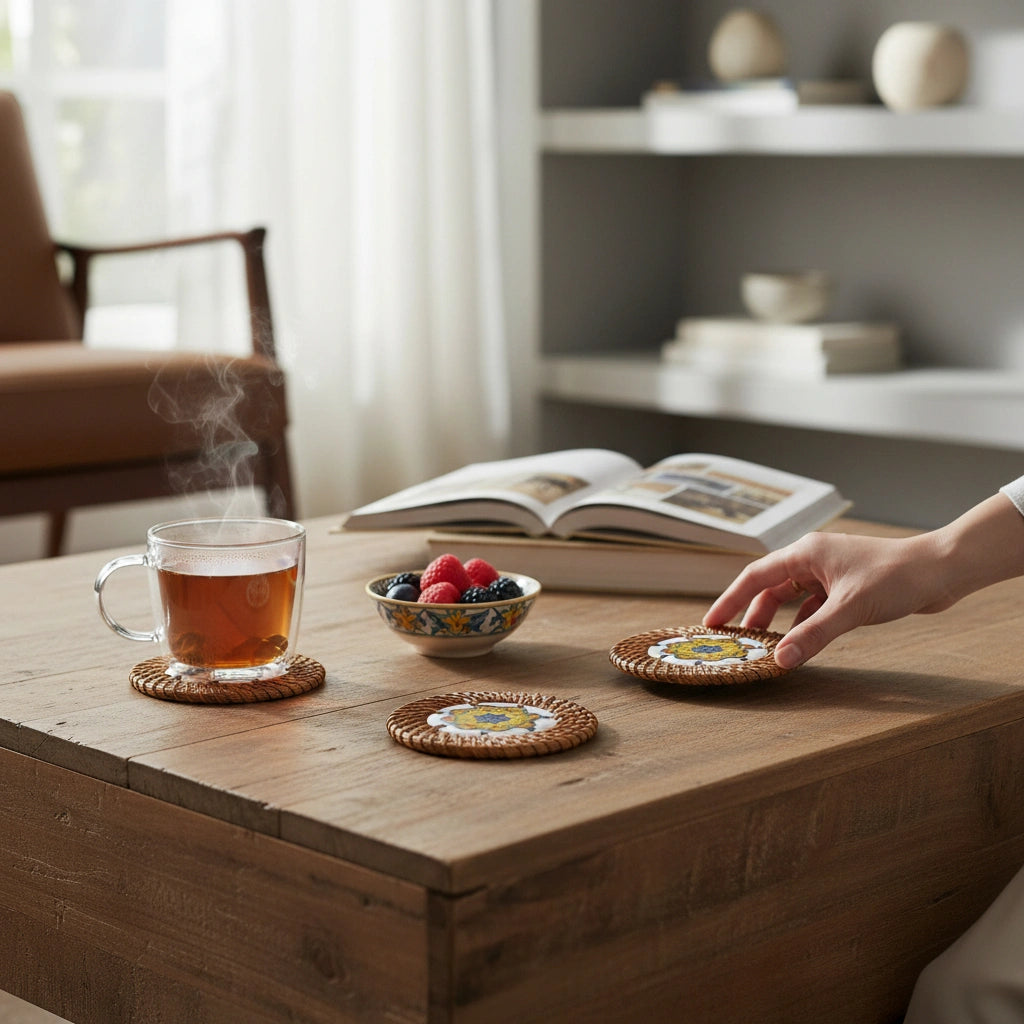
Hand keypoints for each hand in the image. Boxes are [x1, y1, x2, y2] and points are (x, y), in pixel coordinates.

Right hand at [703, 530, 956, 668]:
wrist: (941, 570)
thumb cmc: (897, 577)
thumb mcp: (849, 609)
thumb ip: (813, 635)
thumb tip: (780, 661)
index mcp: (806, 553)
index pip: (755, 576)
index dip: (730, 600)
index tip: (712, 623)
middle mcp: (813, 558)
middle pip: (770, 587)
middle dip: (751, 614)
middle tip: (736, 640)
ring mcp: (830, 572)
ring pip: (792, 597)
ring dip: (778, 620)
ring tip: (765, 644)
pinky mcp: (847, 586)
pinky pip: (813, 605)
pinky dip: (803, 622)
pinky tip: (801, 640)